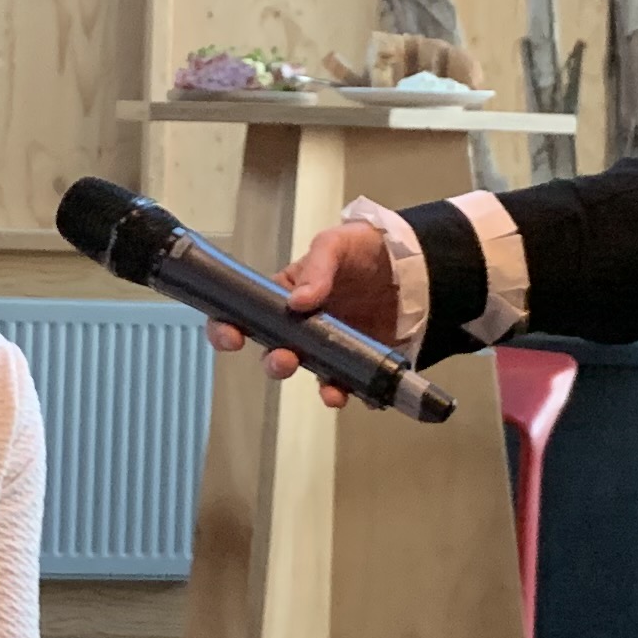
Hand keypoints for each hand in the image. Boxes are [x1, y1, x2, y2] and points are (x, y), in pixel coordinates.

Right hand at [201, 218, 404, 406]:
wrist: (411, 265)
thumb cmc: (362, 248)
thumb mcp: (335, 244)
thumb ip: (316, 268)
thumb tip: (298, 301)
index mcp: (283, 296)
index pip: (243, 314)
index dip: (227, 328)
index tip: (231, 336)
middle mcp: (299, 326)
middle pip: (273, 351)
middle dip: (273, 362)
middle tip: (284, 359)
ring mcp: (328, 346)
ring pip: (310, 373)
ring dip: (313, 384)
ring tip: (329, 389)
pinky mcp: (356, 360)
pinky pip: (349, 383)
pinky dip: (352, 393)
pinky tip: (360, 394)